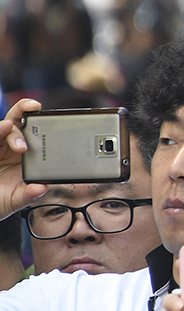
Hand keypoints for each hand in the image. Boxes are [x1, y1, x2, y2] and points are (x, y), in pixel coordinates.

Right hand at [0, 98, 48, 217]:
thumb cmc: (2, 198)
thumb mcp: (17, 200)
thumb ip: (29, 195)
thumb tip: (41, 189)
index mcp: (28, 155)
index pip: (37, 133)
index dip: (43, 121)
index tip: (52, 116)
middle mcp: (13, 147)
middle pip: (19, 121)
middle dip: (25, 111)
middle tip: (33, 111)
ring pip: (5, 126)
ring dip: (10, 125)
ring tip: (11, 127)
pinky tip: (4, 127)